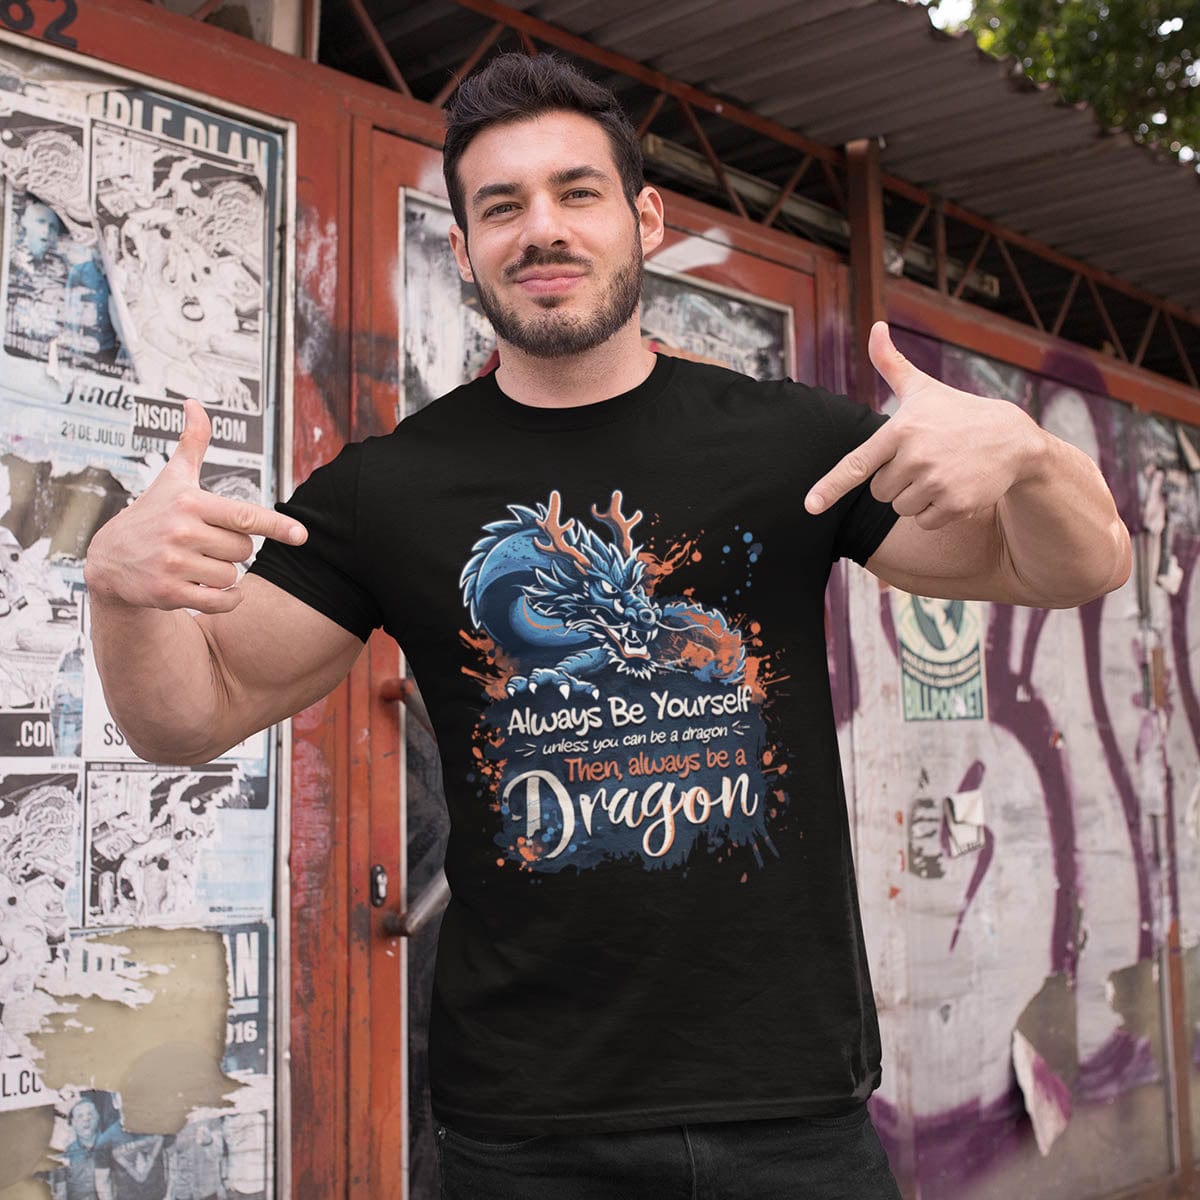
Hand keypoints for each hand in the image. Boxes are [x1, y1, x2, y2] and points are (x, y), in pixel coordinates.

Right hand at [84, 399, 306, 613]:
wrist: (109, 559)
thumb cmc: (152, 514)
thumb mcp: (172, 478)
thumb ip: (192, 444)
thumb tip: (194, 404)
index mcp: (190, 502)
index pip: (244, 515)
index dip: (276, 525)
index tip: (301, 535)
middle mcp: (182, 531)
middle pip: (244, 550)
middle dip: (233, 549)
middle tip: (205, 544)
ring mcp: (174, 563)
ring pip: (232, 576)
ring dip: (223, 574)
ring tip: (196, 563)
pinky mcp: (168, 592)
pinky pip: (221, 601)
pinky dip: (226, 599)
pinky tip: (213, 590)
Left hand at [804, 322, 1044, 530]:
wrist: (1012, 439)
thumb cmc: (956, 413)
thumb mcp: (923, 388)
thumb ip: (891, 364)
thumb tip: (875, 327)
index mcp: (900, 430)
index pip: (857, 464)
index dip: (830, 486)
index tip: (810, 505)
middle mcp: (916, 457)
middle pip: (879, 491)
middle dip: (896, 481)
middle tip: (923, 460)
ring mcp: (937, 482)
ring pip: (900, 508)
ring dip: (915, 497)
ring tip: (940, 472)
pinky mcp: (956, 505)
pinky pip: (924, 522)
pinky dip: (935, 512)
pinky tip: (953, 488)